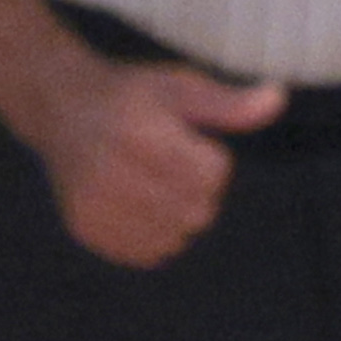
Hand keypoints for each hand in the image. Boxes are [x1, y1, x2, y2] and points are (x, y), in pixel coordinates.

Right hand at [41, 52, 280, 267]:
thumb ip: (228, 103)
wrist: (62, 109)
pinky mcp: (83, 227)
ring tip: (159, 187)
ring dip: (179, 218)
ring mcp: (92, 204)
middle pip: (196, 212)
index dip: (213, 161)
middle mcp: (109, 171)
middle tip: (177, 168)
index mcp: (139, 133)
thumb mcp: (181, 87)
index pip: (211, 175)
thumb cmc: (133, 96)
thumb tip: (278, 99)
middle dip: (200, 193)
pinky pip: (145, 253)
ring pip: (173, 238)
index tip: (192, 144)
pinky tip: (142, 206)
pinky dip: (155, 236)